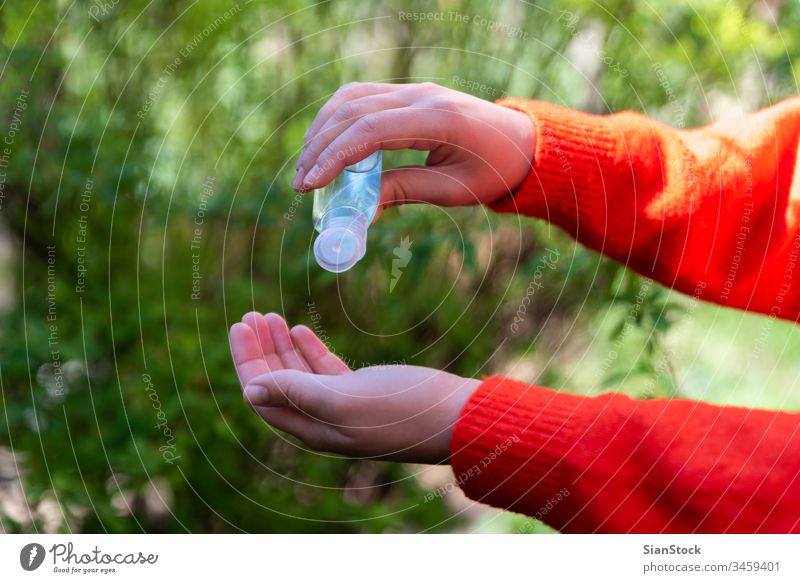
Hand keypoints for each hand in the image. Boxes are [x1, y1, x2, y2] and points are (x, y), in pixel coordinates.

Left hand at [229, 312, 480, 463]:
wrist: (455, 416)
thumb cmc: (402, 409)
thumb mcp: (344, 399)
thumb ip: (296, 393)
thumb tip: (249, 390)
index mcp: (312, 427)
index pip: (264, 393)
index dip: (247, 360)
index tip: (240, 326)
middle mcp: (321, 419)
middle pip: (277, 382)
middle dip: (261, 349)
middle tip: (250, 316)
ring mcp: (342, 405)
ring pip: (299, 373)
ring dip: (282, 345)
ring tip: (270, 316)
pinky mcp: (363, 392)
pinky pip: (325, 370)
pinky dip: (310, 349)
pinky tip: (300, 330)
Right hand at [293, 82, 534, 208]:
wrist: (523, 144)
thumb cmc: (493, 171)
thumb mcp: (451, 191)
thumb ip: (403, 191)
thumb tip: (359, 212)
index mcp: (437, 118)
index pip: (370, 129)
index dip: (334, 156)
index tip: (310, 184)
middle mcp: (422, 95)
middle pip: (353, 110)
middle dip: (320, 146)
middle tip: (301, 182)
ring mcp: (415, 90)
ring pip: (352, 98)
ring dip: (323, 130)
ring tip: (307, 166)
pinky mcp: (409, 95)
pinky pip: (363, 98)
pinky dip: (338, 120)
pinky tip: (327, 145)